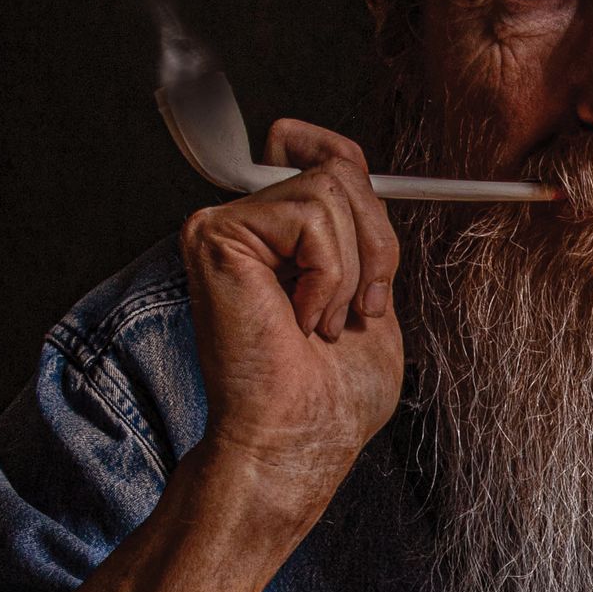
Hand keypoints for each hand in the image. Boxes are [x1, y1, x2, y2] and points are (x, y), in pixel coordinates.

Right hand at [180, 120, 403, 532]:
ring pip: (331, 188)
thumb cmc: (332, 395)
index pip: (309, 152)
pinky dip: (329, 273)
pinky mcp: (216, 234)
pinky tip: (300, 319)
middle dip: (376, 241)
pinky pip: (311, 215)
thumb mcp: (370, 298)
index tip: (357, 200)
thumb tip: (361, 180)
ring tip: (322, 323)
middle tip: (361, 308)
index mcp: (280, 242)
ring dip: (352, 268)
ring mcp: (226, 226)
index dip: (338, 154)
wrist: (298, 438)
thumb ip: (364, 238)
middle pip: (337, 168)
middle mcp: (246, 226)